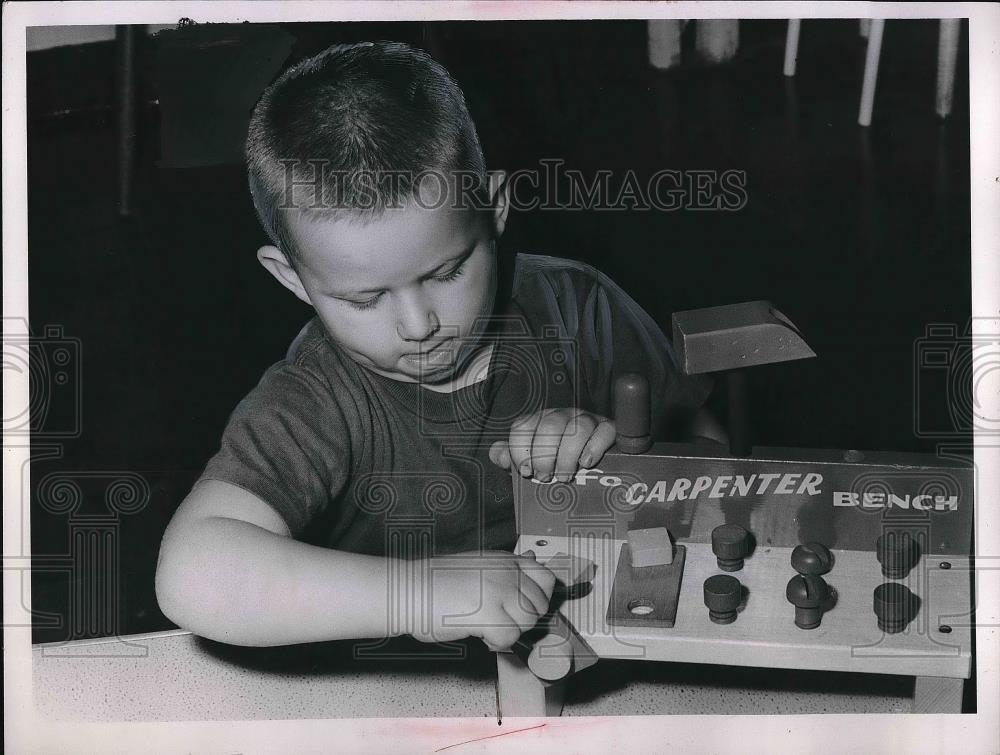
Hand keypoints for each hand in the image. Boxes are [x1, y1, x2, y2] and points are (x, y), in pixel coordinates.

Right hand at [406, 551, 555, 650]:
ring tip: (489, 628)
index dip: (540, 598)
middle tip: (502, 621)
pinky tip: (482, 636)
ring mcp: (498, 592)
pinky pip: (509, 638)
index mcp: (504, 560)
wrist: (408, 589)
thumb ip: (506, 569)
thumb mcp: (477, 564)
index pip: (545, 578)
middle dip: (523, 619)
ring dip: (510, 632)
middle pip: (538, 606)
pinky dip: (497, 644)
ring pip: (527, 623)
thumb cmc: (435, 581)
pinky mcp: (488, 614)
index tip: (529, 609)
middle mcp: (505, 573)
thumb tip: (531, 560)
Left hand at [489, 409, 616, 482]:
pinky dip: (594, 447)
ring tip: (564, 476)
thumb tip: (498, 454)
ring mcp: (585, 420)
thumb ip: (511, 458)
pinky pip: (604, 431)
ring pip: (577, 428)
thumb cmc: (556, 462)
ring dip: (567, 456)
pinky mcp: (607, 429)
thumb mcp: (531, 462)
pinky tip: (586, 463)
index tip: (526, 471)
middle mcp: (560, 416)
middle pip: (549, 426)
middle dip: (544, 455)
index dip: (520, 450)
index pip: (523, 426)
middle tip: (545, 477)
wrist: (590, 464)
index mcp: (538, 422)